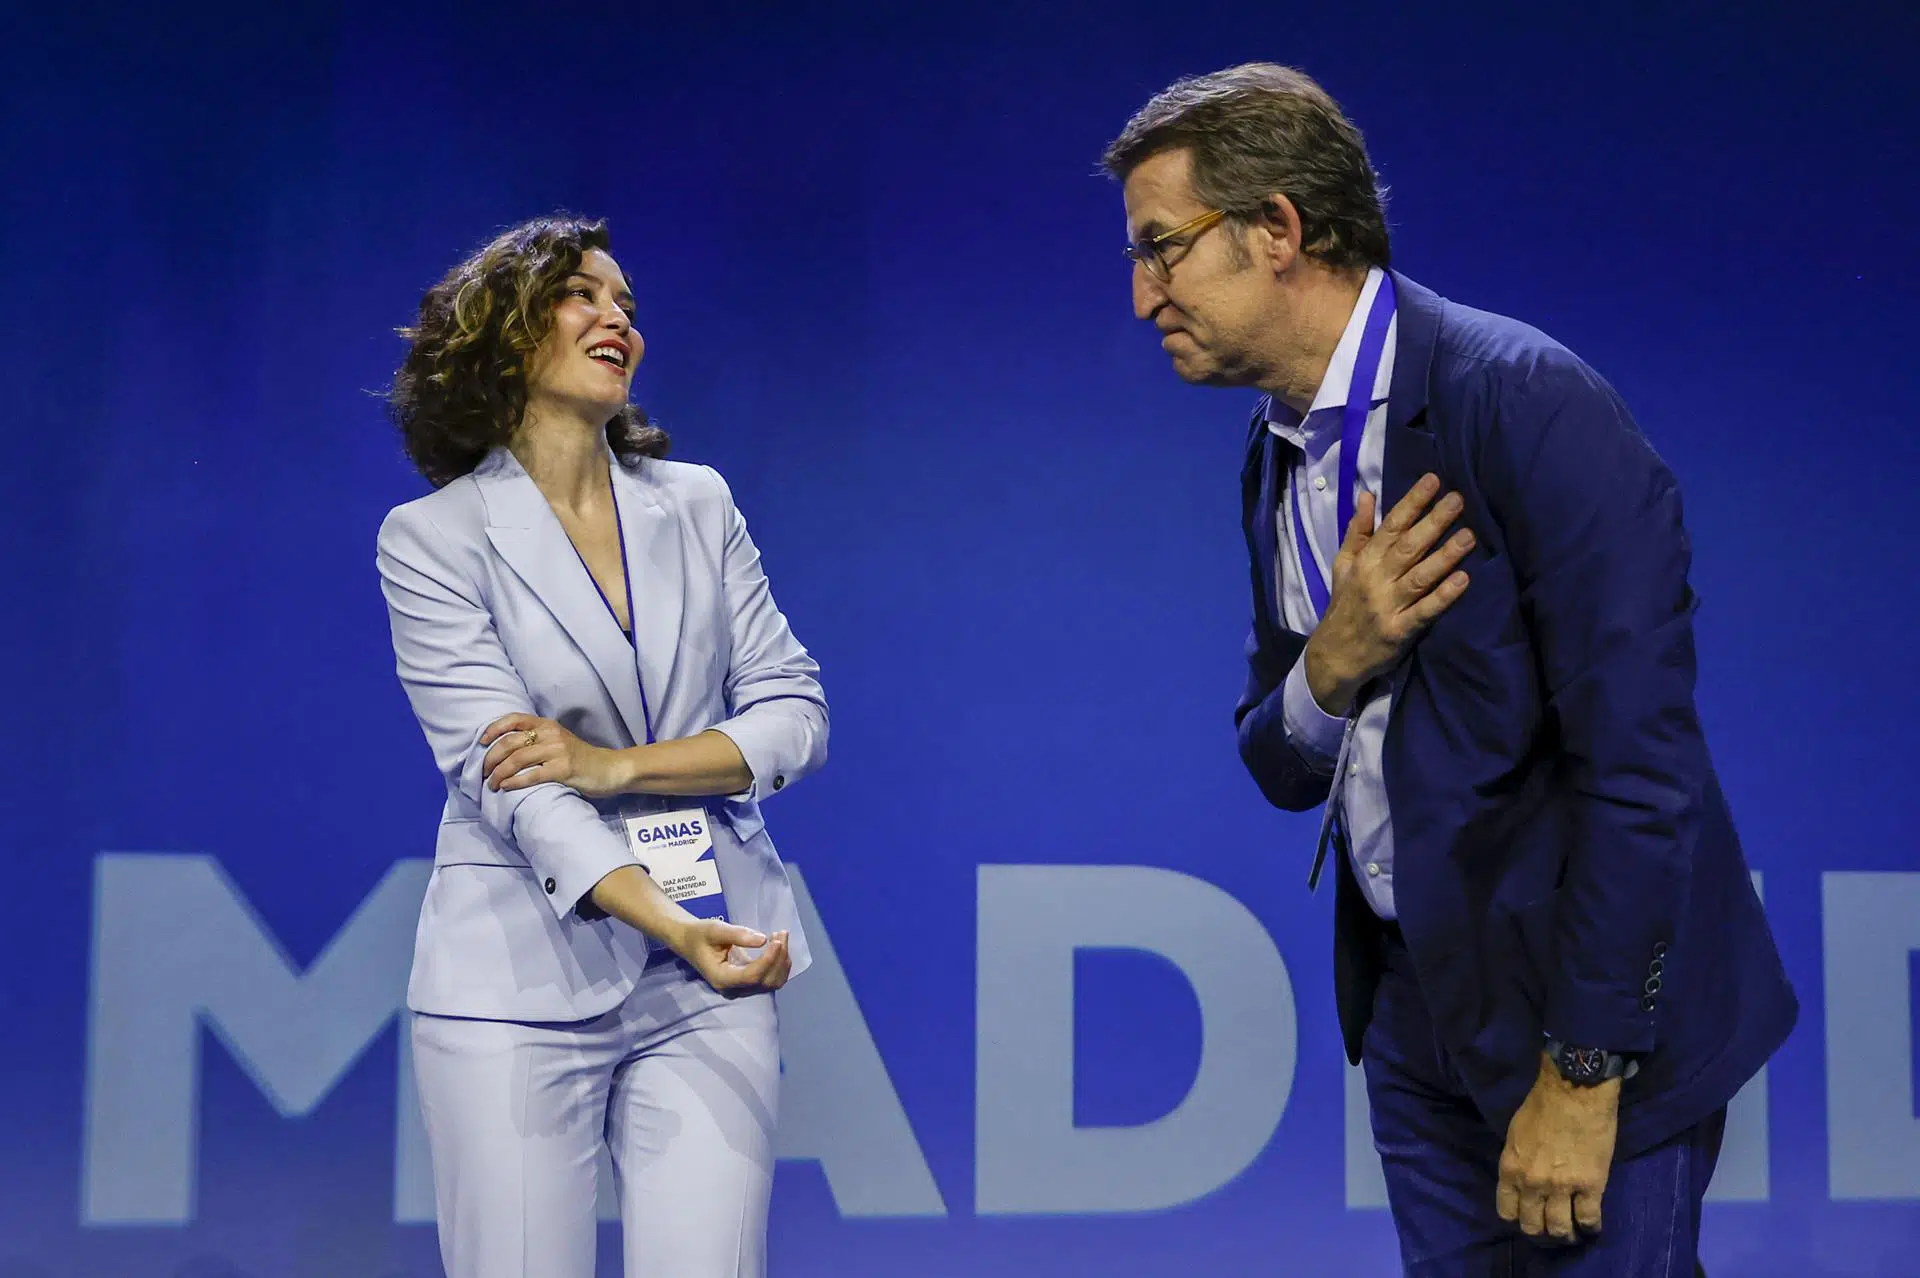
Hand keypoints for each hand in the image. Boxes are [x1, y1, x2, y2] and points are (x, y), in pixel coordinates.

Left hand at [479, 714, 631, 796]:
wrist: (610, 769)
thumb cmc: (580, 758)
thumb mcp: (557, 741)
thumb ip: (536, 741)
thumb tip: (502, 751)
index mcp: (547, 724)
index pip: (514, 719)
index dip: (494, 729)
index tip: (482, 742)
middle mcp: (551, 733)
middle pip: (510, 742)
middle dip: (491, 759)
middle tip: (484, 773)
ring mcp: (557, 751)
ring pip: (517, 759)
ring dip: (499, 774)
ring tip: (492, 784)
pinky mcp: (563, 769)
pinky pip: (531, 775)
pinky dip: (515, 782)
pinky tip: (507, 788)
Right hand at [664, 918, 792, 993]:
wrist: (691, 942)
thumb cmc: (700, 935)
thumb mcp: (715, 930)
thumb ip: (738, 935)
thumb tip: (763, 940)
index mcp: (721, 979)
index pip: (752, 976)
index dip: (768, 960)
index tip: (776, 940)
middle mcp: (733, 989)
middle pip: (766, 981)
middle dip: (778, 958)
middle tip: (781, 933)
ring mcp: (742, 989)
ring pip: (773, 982)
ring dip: (782, 961)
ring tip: (781, 936)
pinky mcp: (749, 984)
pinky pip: (771, 979)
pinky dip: (779, 963)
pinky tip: (778, 946)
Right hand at [1304, 473, 1475, 714]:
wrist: (1334, 655)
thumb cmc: (1345, 605)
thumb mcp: (1343, 565)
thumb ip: (1358, 531)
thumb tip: (1366, 495)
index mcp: (1365, 561)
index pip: (1391, 525)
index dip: (1412, 502)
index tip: (1434, 480)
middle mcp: (1375, 580)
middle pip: (1408, 546)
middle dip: (1434, 521)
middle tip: (1458, 500)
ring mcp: (1387, 606)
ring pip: (1420, 576)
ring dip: (1444, 556)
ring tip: (1469, 536)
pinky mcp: (1399, 631)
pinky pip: (1424, 612)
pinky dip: (1443, 596)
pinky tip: (1463, 580)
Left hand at [1497, 1052, 1620, 1242]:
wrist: (1574, 1090)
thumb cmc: (1542, 1105)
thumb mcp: (1515, 1134)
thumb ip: (1517, 1161)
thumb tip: (1522, 1178)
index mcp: (1510, 1169)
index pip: (1507, 1211)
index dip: (1518, 1217)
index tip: (1528, 1215)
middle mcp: (1531, 1183)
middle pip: (1532, 1226)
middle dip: (1541, 1229)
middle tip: (1551, 1224)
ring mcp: (1561, 1187)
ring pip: (1559, 1229)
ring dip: (1565, 1233)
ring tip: (1571, 1230)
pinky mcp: (1590, 1186)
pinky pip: (1588, 1219)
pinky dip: (1589, 1227)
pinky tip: (1590, 1224)